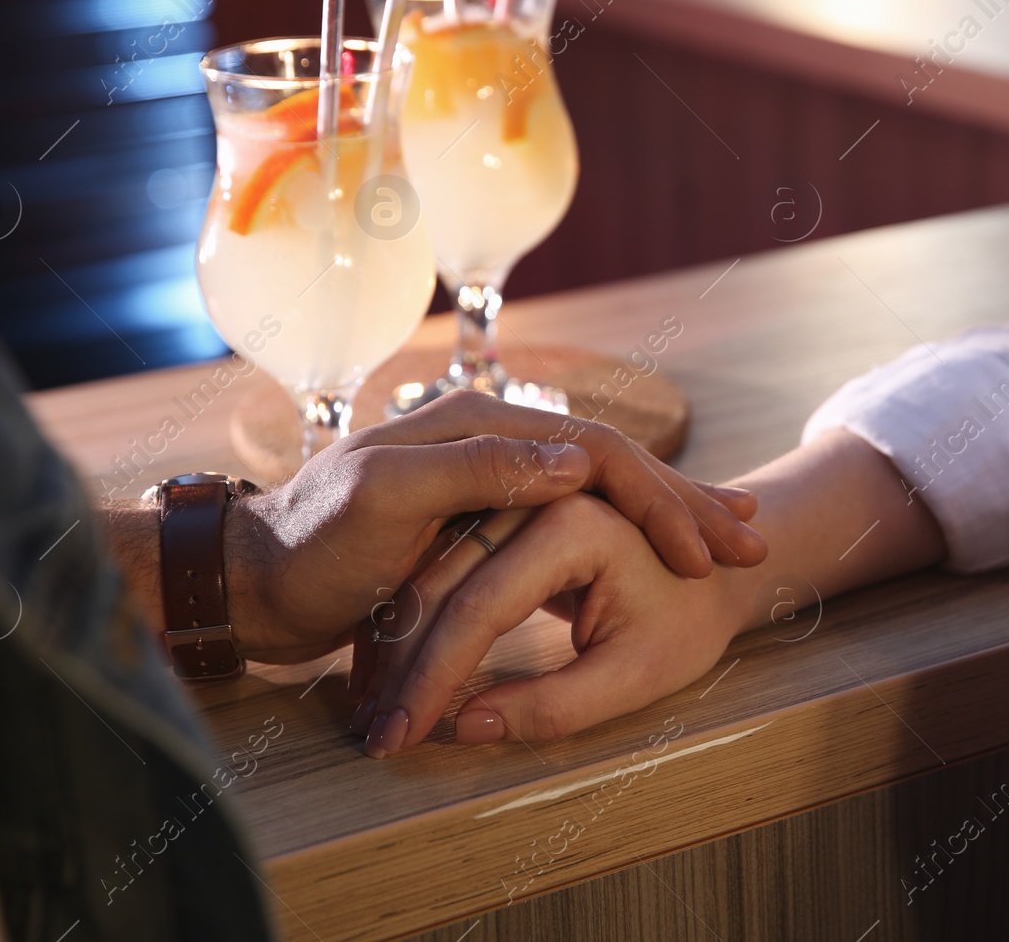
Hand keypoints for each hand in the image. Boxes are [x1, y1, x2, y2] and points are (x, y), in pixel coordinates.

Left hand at [225, 390, 764, 662]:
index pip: (596, 450)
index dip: (661, 494)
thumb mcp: (388, 498)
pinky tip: (657, 557)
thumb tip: (579, 456)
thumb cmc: (315, 543)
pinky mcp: (481, 527)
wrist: (256, 581)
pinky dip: (624, 540)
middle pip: (614, 466)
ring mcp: (489, 484)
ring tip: (729, 546)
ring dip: (667, 520)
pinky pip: (572, 527)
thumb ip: (477, 468)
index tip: (710, 548)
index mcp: (478, 426)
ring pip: (603, 496)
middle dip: (685, 504)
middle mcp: (492, 443)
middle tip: (752, 546)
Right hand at [353, 494, 749, 756]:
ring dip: (400, 647)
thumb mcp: (634, 678)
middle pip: (443, 584)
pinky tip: (391, 677)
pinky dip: (417, 627)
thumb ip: (557, 706)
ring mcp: (517, 503)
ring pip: (433, 575)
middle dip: (404, 666)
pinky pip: (445, 572)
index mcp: (573, 522)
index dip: (435, 679)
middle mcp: (537, 498)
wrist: (717, 580)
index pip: (480, 606)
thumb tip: (468, 727)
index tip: (401, 740)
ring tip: (374, 716)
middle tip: (373, 737)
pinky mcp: (506, 520)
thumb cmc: (687, 627)